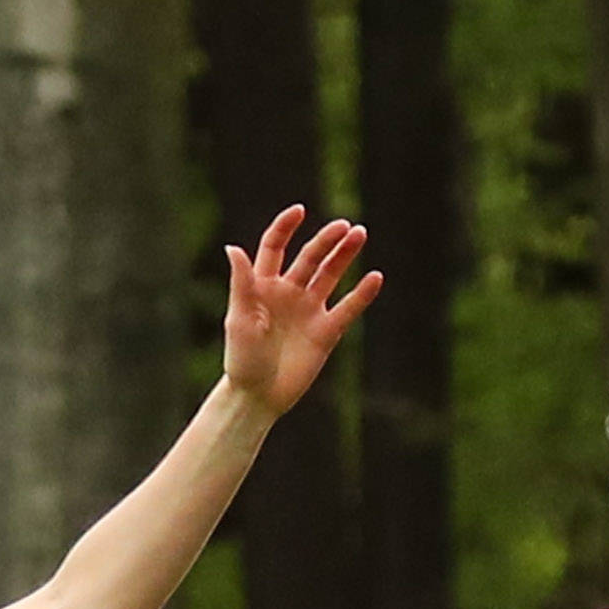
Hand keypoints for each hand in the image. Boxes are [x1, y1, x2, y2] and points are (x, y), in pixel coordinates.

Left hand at [219, 208, 381, 418]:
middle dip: (327, 240)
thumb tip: (233, 247)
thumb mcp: (239, 319)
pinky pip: (347, 308)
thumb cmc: (242, 359)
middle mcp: (288, 292)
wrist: (258, 397)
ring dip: (345, 255)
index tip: (300, 211)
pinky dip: (361, 294)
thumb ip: (242, 283)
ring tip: (359, 235)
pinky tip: (375, 277)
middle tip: (345, 227)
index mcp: (263, 285)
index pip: (275, 246)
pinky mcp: (326, 332)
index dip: (286, 227)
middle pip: (310, 257)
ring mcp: (309, 310)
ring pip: (330, 275)